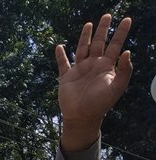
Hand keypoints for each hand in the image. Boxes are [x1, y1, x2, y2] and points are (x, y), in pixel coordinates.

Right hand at [56, 14, 132, 150]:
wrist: (82, 116)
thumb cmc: (101, 104)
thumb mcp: (117, 88)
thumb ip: (124, 71)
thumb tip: (127, 52)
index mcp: (106, 66)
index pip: (116, 45)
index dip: (121, 33)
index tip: (127, 20)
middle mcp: (94, 65)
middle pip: (99, 42)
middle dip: (104, 29)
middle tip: (108, 16)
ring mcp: (80, 70)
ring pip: (82, 49)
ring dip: (85, 37)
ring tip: (89, 24)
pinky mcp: (66, 77)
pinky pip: (63, 64)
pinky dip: (60, 55)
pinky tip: (59, 47)